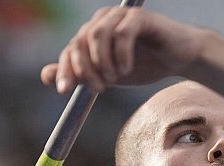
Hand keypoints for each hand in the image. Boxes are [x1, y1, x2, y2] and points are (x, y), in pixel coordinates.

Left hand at [41, 7, 207, 92]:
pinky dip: (121, 55)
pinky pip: (122, 34)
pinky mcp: (139, 18)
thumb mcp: (107, 75)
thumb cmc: (144, 65)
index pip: (70, 49)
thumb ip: (80, 74)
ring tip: (115, 78)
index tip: (65, 92)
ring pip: (97, 35)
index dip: (66, 70)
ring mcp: (121, 16)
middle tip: (97, 90)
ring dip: (102, 62)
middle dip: (84, 69)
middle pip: (80, 41)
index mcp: (93, 32)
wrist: (177, 59)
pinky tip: (127, 69)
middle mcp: (103, 19)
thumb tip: (45, 76)